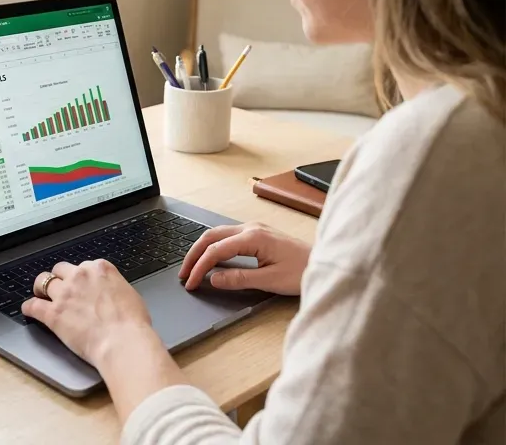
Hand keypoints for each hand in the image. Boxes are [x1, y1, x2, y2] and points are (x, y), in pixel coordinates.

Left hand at [21, 260, 156, 367]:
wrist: (123, 341)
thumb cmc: (132, 323)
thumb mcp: (129, 294)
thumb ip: (113, 287)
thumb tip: (110, 293)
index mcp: (100, 269)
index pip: (83, 266)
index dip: (81, 277)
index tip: (80, 284)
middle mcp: (80, 276)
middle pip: (60, 269)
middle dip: (60, 278)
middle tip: (60, 289)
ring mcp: (64, 293)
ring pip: (43, 282)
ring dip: (41, 288)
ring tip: (40, 295)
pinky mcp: (53, 313)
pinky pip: (33, 305)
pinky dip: (29, 307)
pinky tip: (28, 310)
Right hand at [179, 222, 309, 295]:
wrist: (328, 264)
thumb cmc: (303, 271)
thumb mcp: (270, 280)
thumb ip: (239, 279)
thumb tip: (213, 279)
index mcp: (253, 237)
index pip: (215, 250)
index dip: (199, 267)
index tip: (190, 283)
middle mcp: (251, 227)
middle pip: (210, 236)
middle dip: (193, 255)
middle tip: (183, 274)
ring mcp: (254, 228)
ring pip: (217, 234)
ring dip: (202, 249)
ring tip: (192, 267)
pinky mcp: (257, 234)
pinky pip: (227, 236)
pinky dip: (213, 247)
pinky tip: (210, 259)